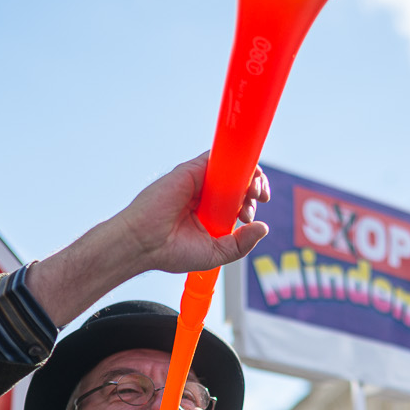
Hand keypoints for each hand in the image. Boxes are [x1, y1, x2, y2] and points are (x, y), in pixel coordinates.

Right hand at [26, 158, 270, 325]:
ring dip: (249, 173)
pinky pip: (216, 157)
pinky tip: (243, 174)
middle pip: (239, 181)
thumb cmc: (173, 252)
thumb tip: (263, 227)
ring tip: (254, 191)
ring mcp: (199, 181)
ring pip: (232, 167)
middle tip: (258, 199)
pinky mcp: (191, 170)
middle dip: (256, 186)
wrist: (145, 244)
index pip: (240, 199)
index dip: (252, 200)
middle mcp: (207, 196)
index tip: (253, 215)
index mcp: (213, 214)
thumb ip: (240, 243)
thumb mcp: (216, 253)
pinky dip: (234, 160)